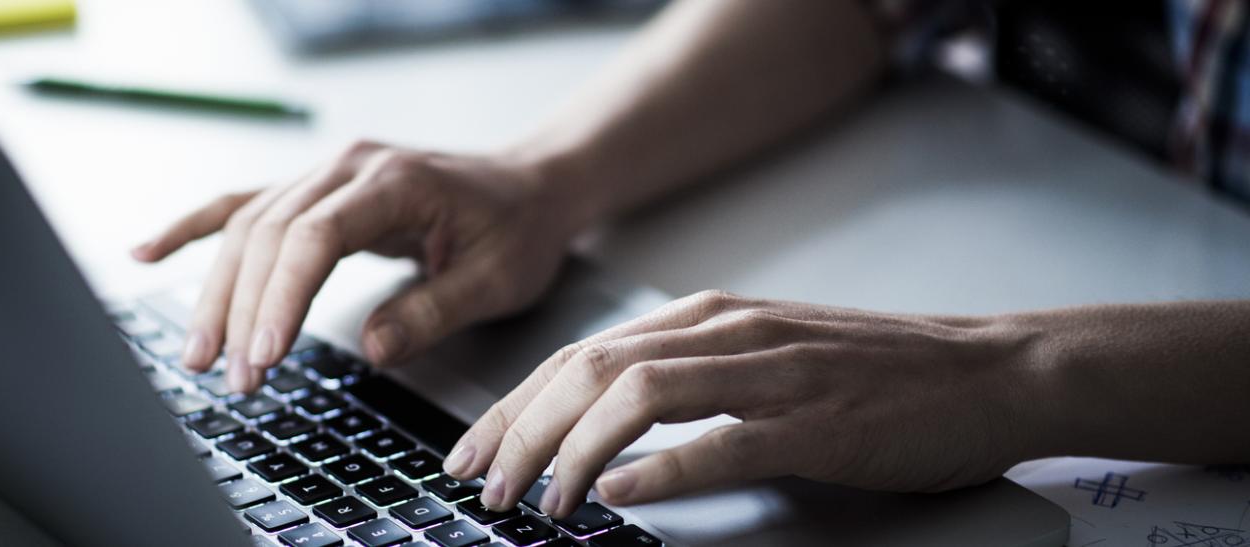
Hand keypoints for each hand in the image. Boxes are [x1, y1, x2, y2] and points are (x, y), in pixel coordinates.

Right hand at [132, 141, 586, 392]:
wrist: (529, 187)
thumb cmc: (517, 230)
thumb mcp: (496, 279)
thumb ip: (432, 310)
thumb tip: (370, 345)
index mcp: (394, 181)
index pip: (315, 235)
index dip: (282, 295)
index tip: (266, 352)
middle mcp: (348, 167)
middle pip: (270, 233)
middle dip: (244, 308)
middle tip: (234, 376)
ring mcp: (325, 174)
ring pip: (248, 225)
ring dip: (218, 290)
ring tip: (200, 354)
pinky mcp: (314, 191)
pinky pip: (243, 205)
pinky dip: (193, 228)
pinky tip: (148, 251)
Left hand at [440, 290, 1047, 517]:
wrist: (990, 370)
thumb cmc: (876, 372)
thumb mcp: (763, 355)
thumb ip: (687, 376)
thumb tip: (599, 425)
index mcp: (707, 318)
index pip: (581, 354)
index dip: (515, 404)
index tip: (473, 450)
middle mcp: (728, 332)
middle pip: (591, 369)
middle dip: (521, 430)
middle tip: (484, 485)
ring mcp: (773, 372)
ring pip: (640, 394)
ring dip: (572, 449)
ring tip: (538, 498)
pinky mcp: (818, 421)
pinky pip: (724, 440)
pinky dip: (661, 467)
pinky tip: (619, 492)